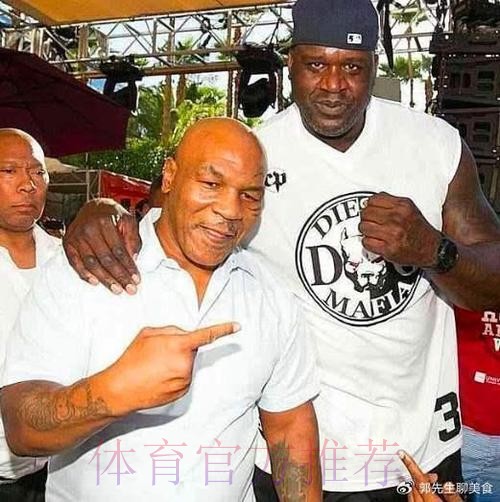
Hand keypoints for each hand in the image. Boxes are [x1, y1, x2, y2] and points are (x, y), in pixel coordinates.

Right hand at [63, 198, 140, 293]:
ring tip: (116, 290)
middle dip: (119, 276)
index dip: (128, 266)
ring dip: (105, 279)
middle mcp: (88, 229)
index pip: (118, 250)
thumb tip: (133, 259)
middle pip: (105, 259)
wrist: (92, 206)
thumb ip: (133, 238)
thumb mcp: (128, 220)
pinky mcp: (68, 243)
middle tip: (129, 289)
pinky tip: (95, 282)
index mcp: (105, 222)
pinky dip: (84, 274)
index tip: (136, 279)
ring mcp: (76, 237)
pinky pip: (75, 263)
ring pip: (91, 263)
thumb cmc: (113, 216)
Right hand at [101, 322, 239, 415]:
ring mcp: (185, 379)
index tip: (237, 326)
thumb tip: (183, 335)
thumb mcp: (148, 334)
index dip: (223, 329)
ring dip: (176, 363)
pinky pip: (183, 378)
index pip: (206, 335)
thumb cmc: (131, 359)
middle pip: (191, 350)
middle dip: (180, 348)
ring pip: (187, 364)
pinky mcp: (182, 392)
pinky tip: (158, 378)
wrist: (120, 389)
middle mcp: (185, 363)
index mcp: (179, 345)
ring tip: (155, 368)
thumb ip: (171, 330)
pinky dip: (174, 376)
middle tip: (159, 353)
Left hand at [359, 192, 440, 267]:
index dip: (369, 206)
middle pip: (366, 213)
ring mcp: (393, 234)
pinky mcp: (389, 249)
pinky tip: (375, 242)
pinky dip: (368, 243)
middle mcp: (397, 218)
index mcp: (402, 206)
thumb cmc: (419, 229)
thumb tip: (369, 202)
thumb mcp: (409, 208)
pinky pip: (366, 242)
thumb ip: (390, 202)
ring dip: (366, 231)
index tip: (371, 211)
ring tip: (373, 233)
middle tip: (371, 223)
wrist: (432, 249)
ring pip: (363, 227)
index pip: (373, 200)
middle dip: (366, 219)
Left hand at [399, 450, 462, 501]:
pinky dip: (416, 491)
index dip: (410, 465)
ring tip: (430, 483)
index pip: (418, 479)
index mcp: (430, 501)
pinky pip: (412, 498)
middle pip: (414, 484)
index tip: (402, 454)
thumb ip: (453, 496)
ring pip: (411, 491)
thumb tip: (449, 484)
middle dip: (421, 475)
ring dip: (418, 483)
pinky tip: (424, 492)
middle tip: (434, 476)